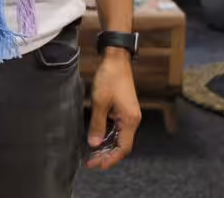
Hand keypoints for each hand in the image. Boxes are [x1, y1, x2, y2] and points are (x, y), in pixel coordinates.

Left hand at [87, 48, 141, 169]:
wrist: (116, 60)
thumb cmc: (109, 79)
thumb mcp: (100, 102)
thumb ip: (98, 124)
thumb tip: (94, 144)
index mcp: (130, 120)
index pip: (123, 148)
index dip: (111, 158)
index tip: (98, 165)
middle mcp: (133, 120)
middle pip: (122, 144)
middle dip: (107, 154)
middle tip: (91, 161)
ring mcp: (129, 114)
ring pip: (119, 136)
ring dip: (107, 145)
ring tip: (92, 153)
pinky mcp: (124, 109)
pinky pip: (117, 127)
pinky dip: (108, 134)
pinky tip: (98, 136)